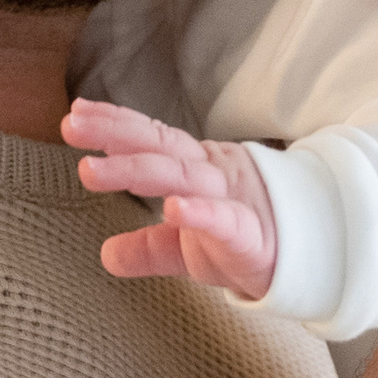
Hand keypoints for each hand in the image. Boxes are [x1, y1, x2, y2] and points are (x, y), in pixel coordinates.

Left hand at [62, 100, 280, 299]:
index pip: (152, 139)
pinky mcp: (252, 236)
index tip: (76, 113)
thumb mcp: (187, 250)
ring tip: (91, 170)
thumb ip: (149, 248)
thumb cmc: (246, 245)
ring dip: (136, 170)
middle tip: (69, 127)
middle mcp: (212, 176)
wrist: (308, 264)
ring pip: (181, 178)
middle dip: (114, 135)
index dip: (116, 124)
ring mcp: (233, 201)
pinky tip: (173, 209)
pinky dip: (199, 213)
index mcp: (196, 171)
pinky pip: (224, 221)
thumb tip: (106, 255)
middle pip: (159, 148)